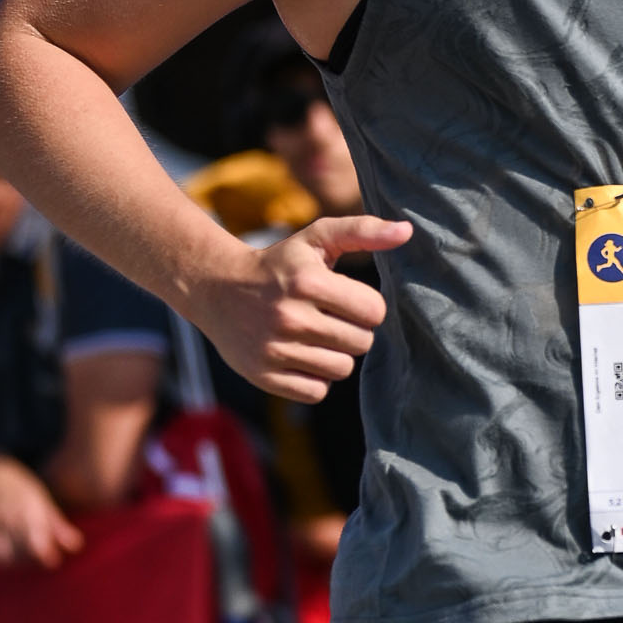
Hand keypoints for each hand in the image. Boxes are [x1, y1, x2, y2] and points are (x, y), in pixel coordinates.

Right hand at [0, 449, 83, 568]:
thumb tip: (76, 547)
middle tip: (41, 558)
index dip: (43, 552)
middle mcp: (3, 514)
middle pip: (17, 548)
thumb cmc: (16, 488)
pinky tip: (3, 557)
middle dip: (31, 559)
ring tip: (22, 558)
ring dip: (12, 562)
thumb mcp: (39, 499)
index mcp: (24, 505)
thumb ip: (57, 525)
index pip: (34, 536)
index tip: (53, 561)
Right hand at [193, 214, 412, 402]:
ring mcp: (275, 349)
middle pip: (361, 342)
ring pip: (341, 369)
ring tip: (315, 336)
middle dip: (353, 331)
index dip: (367, 306)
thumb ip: (363, 231)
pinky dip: (315, 378)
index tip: (348, 300)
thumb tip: (406, 231)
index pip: (374, 311)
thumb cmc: (280, 263)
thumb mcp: (316, 238)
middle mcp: (290, 316)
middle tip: (330, 319)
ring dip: (335, 355)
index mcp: (307, 281)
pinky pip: (317, 392)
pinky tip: (301, 356)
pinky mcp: (264, 376)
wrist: (216, 288)